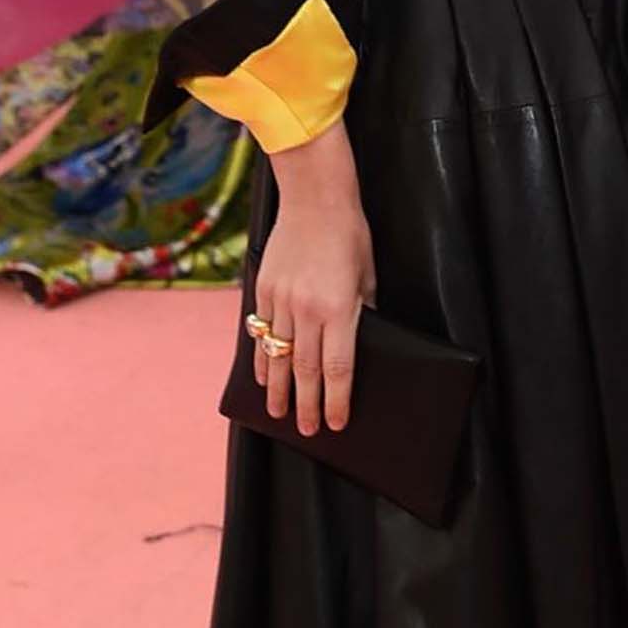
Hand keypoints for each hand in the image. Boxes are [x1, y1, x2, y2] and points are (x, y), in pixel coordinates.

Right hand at [253, 123, 375, 433]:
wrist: (314, 196)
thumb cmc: (350, 233)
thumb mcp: (367, 275)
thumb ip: (362, 311)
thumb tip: (359, 338)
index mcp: (339, 309)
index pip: (337, 368)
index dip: (337, 400)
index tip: (336, 424)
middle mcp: (307, 310)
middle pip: (304, 370)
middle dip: (306, 405)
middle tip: (306, 431)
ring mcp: (281, 299)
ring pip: (277, 355)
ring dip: (277, 388)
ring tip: (276, 414)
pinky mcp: (264, 287)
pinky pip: (260, 330)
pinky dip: (260, 356)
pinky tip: (261, 375)